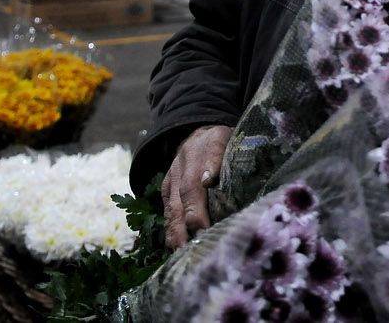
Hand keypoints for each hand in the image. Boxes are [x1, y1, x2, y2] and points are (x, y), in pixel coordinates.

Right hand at [162, 124, 231, 248]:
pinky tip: (175, 249)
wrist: (197, 131)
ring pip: (170, 213)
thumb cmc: (217, 139)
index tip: (204, 232)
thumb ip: (216, 159)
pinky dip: (170, 230)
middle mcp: (177, 176)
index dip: (197, 215)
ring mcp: (170, 185)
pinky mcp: (167, 191)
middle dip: (182, 233)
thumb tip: (208, 179)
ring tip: (179, 257)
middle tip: (188, 254)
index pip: (192, 193)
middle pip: (178, 208)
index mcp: (192, 164)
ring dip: (174, 235)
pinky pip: (167, 213)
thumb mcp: (222, 140)